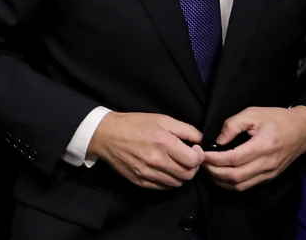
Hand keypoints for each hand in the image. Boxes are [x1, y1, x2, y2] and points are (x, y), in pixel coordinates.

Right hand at [88, 111, 203, 188]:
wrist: (105, 134)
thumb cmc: (133, 124)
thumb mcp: (160, 119)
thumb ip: (185, 129)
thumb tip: (200, 140)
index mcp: (163, 142)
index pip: (193, 160)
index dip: (199, 155)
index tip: (194, 149)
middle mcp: (156, 160)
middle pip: (187, 174)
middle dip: (192, 167)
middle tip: (186, 158)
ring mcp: (147, 173)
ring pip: (177, 183)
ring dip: (181, 175)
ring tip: (175, 164)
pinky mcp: (140, 181)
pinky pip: (164, 187)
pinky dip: (169, 181)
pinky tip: (164, 170)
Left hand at [202, 106, 305, 190]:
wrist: (304, 130)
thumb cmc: (277, 119)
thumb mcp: (253, 113)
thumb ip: (232, 125)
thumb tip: (217, 141)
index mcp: (264, 146)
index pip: (234, 158)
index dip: (214, 159)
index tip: (201, 154)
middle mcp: (267, 163)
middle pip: (235, 176)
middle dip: (213, 172)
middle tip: (200, 162)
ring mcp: (269, 173)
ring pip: (240, 185)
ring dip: (220, 180)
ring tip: (207, 169)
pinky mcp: (269, 177)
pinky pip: (247, 186)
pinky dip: (231, 183)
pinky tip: (220, 175)